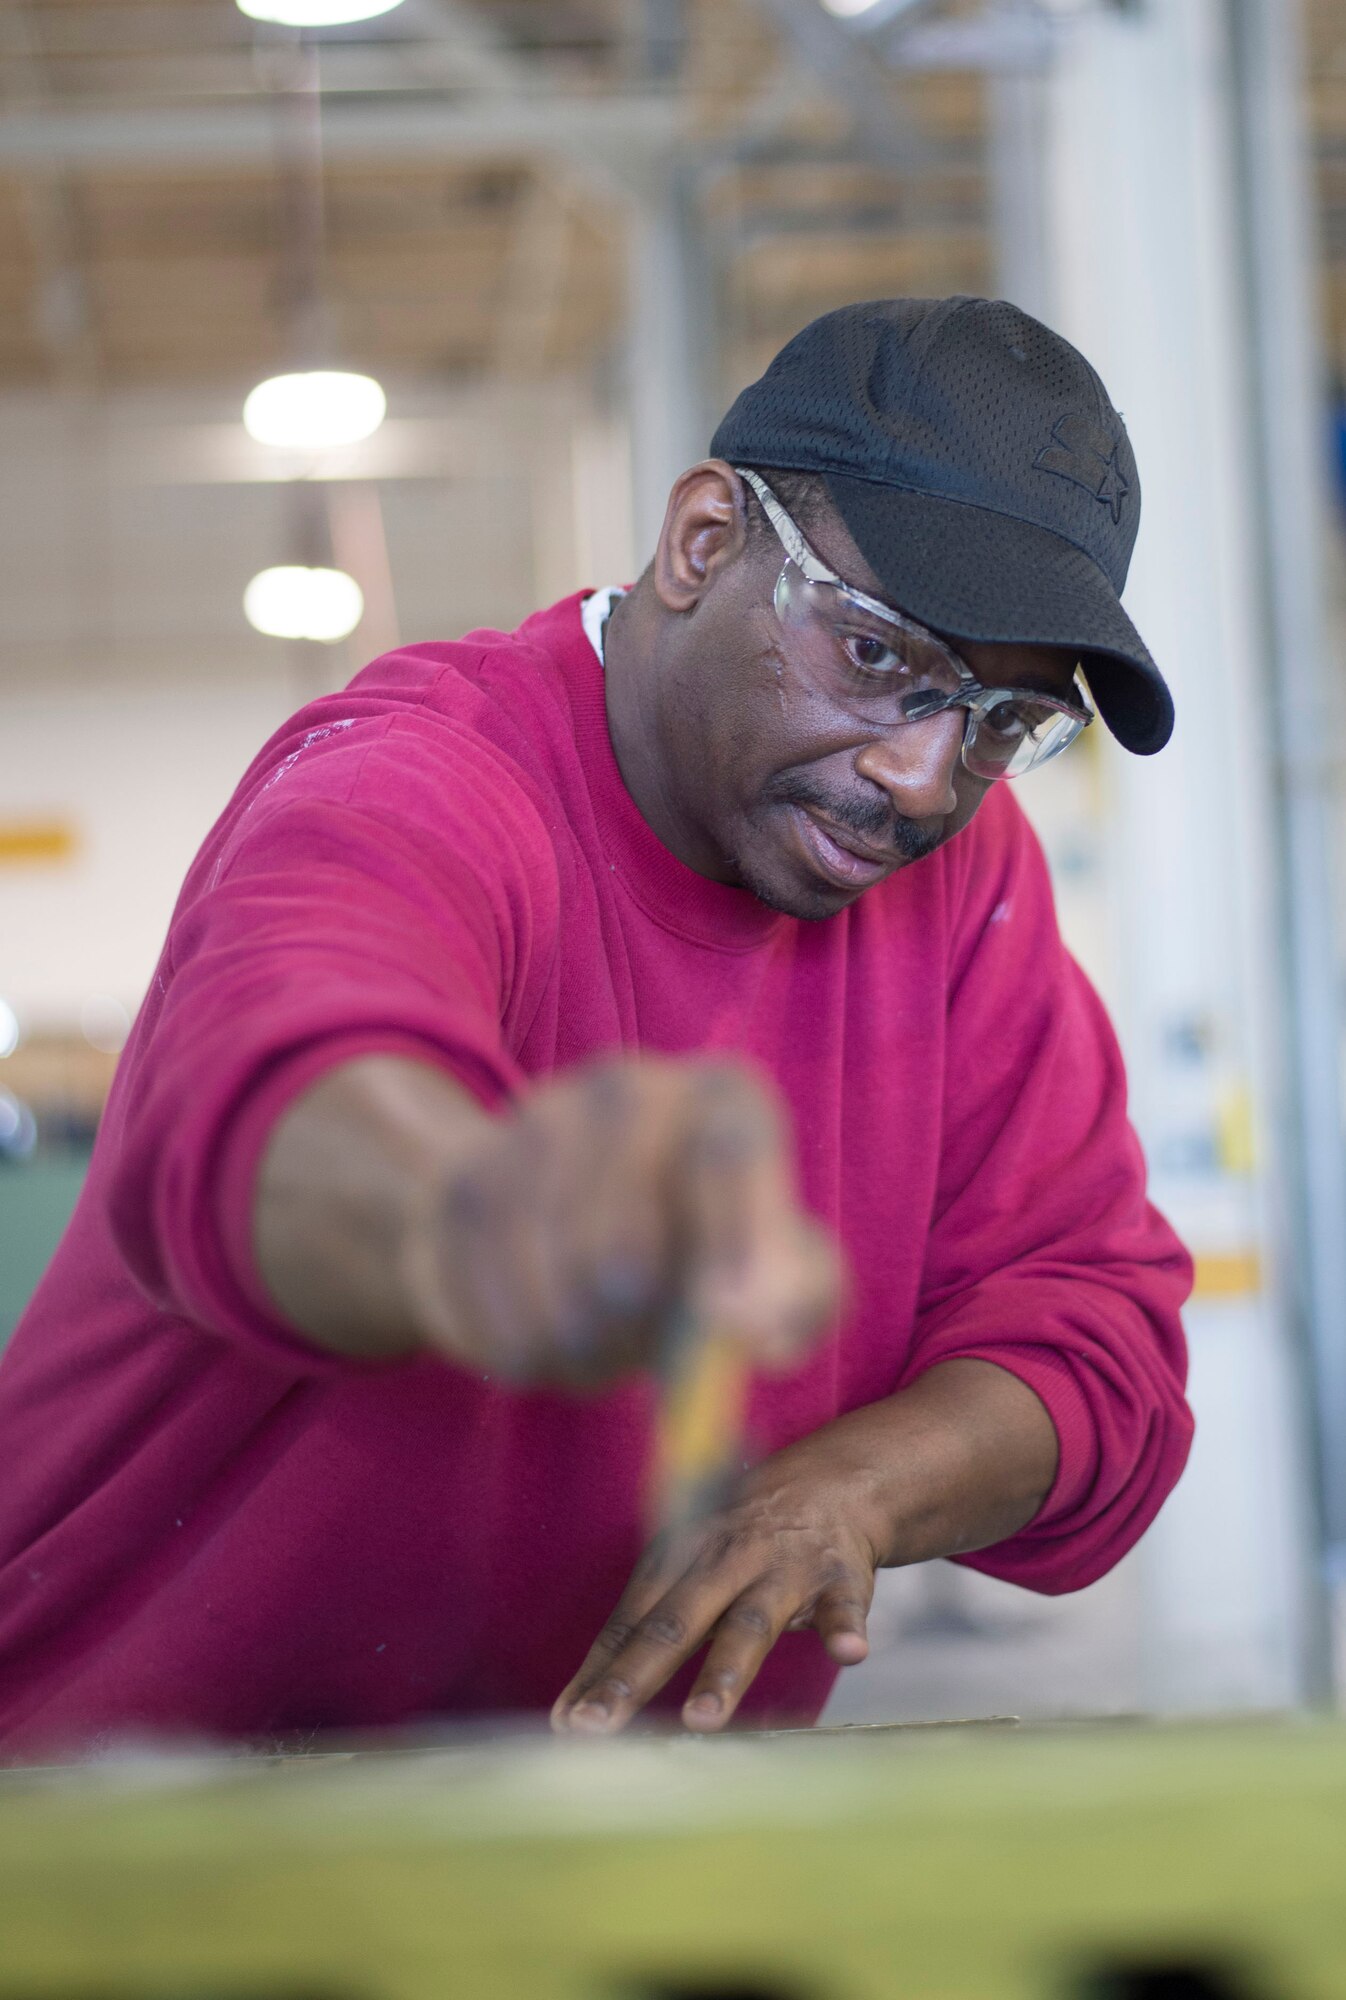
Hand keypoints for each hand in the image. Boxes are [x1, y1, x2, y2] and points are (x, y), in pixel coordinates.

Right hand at [401, 1055, 841, 1386]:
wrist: (570, 1221)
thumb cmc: (697, 1250)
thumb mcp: (775, 1269)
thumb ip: (796, 1300)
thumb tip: (757, 1336)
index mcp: (723, 1098)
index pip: (733, 1153)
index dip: (736, 1245)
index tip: (732, 1329)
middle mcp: (627, 1089)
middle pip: (625, 1244)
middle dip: (636, 1329)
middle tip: (641, 1346)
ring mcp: (534, 1124)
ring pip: (553, 1286)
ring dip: (580, 1347)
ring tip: (598, 1336)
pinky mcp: (464, 1180)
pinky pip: (492, 1305)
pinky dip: (522, 1345)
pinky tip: (541, 1323)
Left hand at [550, 1428, 884, 1735]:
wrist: (830, 1484)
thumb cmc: (740, 1541)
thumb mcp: (687, 1567)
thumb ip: (641, 1633)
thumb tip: (575, 1710)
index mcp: (678, 1561)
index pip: (630, 1622)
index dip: (598, 1673)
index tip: (565, 1724)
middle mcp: (723, 1563)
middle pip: (673, 1625)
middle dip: (634, 1676)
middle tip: (597, 1726)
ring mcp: (781, 1572)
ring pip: (749, 1623)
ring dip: (724, 1671)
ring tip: (701, 1719)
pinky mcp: (837, 1581)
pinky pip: (841, 1607)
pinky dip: (843, 1629)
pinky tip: (848, 1653)